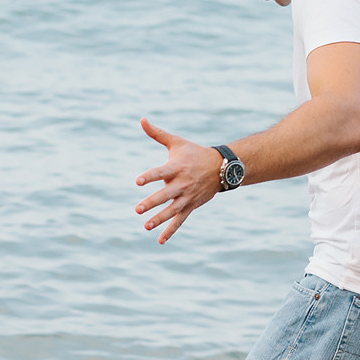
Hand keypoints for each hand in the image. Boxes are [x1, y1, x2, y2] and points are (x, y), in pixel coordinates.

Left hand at [133, 118, 223, 243]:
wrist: (221, 168)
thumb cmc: (194, 153)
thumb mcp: (177, 142)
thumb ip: (157, 133)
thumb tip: (142, 119)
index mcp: (176, 167)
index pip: (160, 172)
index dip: (149, 176)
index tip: (137, 181)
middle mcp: (182, 183)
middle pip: (165, 195)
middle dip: (152, 202)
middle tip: (137, 208)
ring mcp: (187, 197)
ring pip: (172, 210)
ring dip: (159, 219)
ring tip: (145, 226)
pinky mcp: (191, 206)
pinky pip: (180, 221)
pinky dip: (171, 230)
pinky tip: (160, 240)